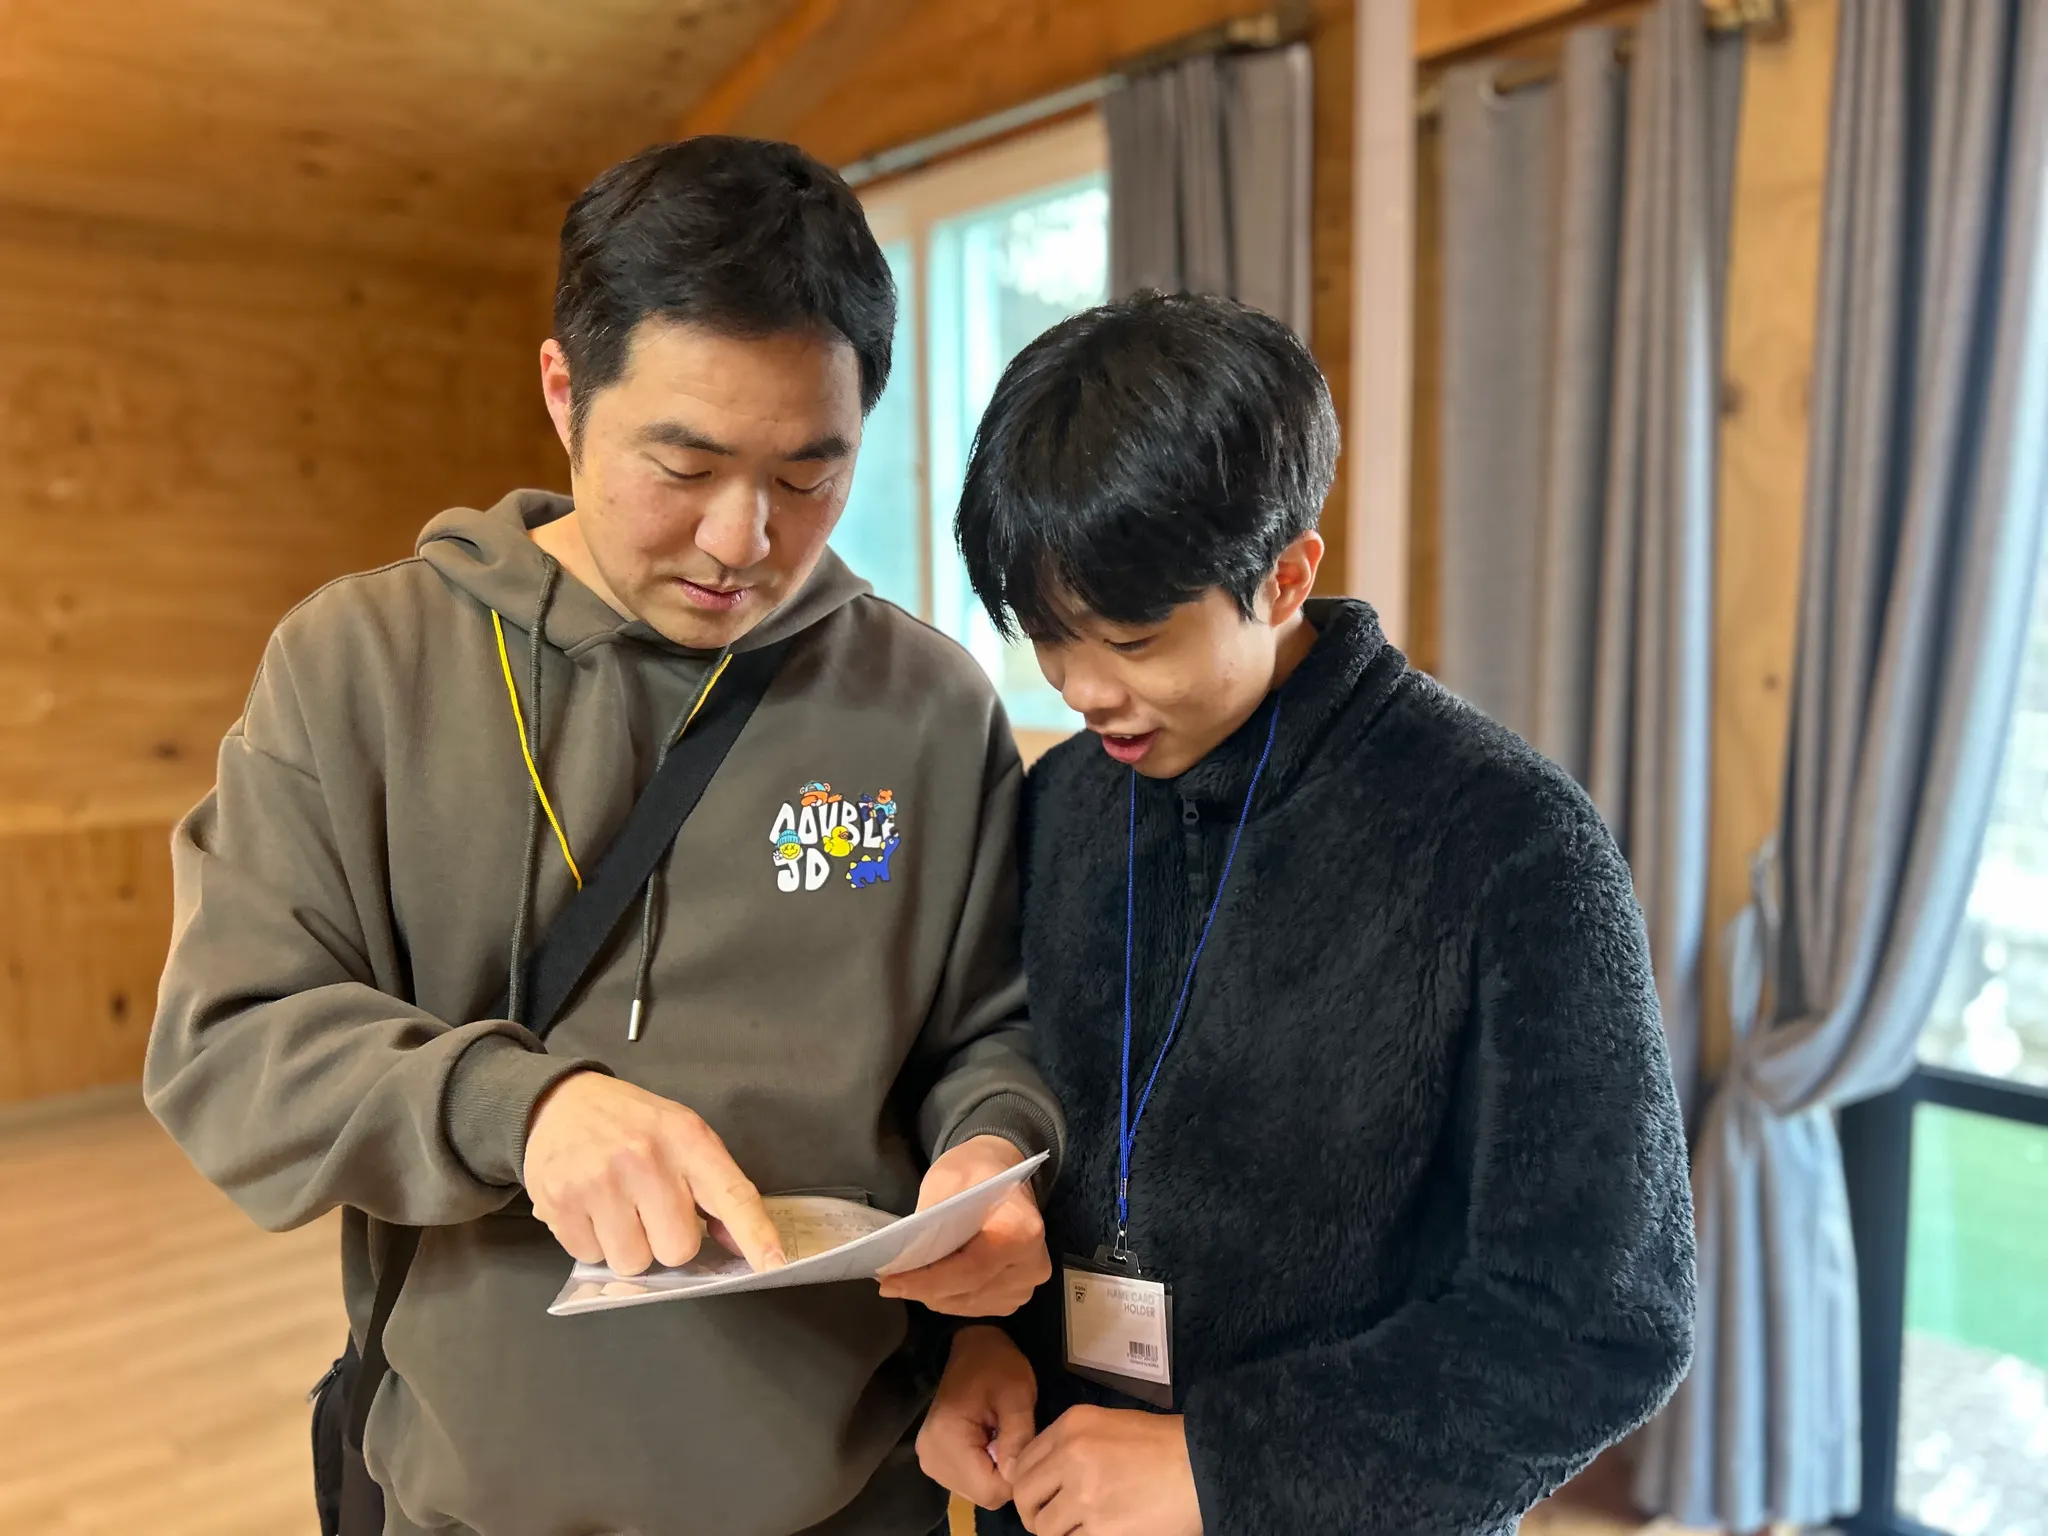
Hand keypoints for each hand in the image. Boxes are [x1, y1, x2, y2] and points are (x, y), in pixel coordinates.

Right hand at [522, 1071, 785, 1276]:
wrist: (560, 1102)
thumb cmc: (631, 1123)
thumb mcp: (681, 1134)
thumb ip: (712, 1186)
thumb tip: (736, 1242)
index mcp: (687, 1138)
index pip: (732, 1195)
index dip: (756, 1235)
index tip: (774, 1264)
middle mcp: (645, 1158)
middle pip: (678, 1249)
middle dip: (667, 1240)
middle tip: (651, 1210)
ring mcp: (599, 1181)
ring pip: (634, 1263)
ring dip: (628, 1246)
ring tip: (617, 1208)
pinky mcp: (559, 1202)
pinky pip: (591, 1258)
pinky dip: (593, 1243)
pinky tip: (590, 1209)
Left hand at [879, 1135, 1050, 1315]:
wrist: (1001, 1172)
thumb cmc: (975, 1172)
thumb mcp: (947, 1180)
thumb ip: (930, 1220)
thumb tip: (906, 1260)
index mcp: (1022, 1231)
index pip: (970, 1270)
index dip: (927, 1280)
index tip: (889, 1281)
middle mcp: (1032, 1264)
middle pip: (968, 1292)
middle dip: (924, 1289)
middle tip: (888, 1283)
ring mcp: (1027, 1284)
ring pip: (969, 1304)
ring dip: (935, 1296)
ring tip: (905, 1281)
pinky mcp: (1017, 1295)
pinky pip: (976, 1307)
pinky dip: (949, 1298)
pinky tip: (931, 1283)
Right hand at [916, 1325, 1037, 1508]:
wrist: (973, 1347)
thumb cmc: (997, 1366)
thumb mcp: (1017, 1395)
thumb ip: (1018, 1436)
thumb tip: (1017, 1478)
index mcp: (947, 1440)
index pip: (990, 1490)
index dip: (1016, 1476)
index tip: (1024, 1448)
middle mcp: (931, 1458)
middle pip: (982, 1495)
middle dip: (1005, 1474)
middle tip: (1012, 1438)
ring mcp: (929, 1462)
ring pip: (976, 1492)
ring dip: (994, 1472)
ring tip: (1000, 1437)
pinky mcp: (934, 1461)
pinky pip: (968, 1482)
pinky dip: (983, 1469)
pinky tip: (988, 1442)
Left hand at [1011, 1407, 1201, 1535]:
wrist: (1202, 1467)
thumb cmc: (1160, 1445)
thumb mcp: (1108, 1425)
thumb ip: (1069, 1444)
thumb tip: (1040, 1474)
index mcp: (1072, 1426)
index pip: (1021, 1461)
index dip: (1025, 1483)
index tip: (1038, 1496)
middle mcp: (1070, 1456)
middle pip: (1024, 1495)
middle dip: (1032, 1513)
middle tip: (1049, 1520)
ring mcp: (1084, 1494)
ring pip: (1044, 1527)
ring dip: (1057, 1532)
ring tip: (1079, 1527)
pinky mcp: (1101, 1528)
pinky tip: (1098, 1532)